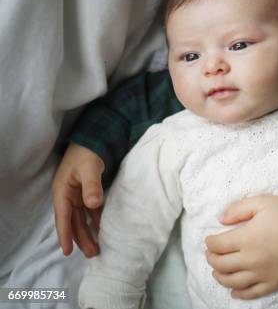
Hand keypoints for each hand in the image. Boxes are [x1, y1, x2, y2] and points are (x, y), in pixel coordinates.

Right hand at [52, 142, 104, 256]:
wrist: (94, 137)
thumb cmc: (87, 152)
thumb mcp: (89, 168)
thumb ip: (91, 186)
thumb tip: (93, 204)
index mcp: (63, 191)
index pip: (63, 217)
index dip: (65, 235)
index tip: (68, 252)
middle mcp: (68, 196)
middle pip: (73, 221)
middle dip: (81, 238)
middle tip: (92, 253)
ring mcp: (78, 194)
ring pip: (81, 218)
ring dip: (88, 232)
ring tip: (97, 247)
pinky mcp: (88, 192)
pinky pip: (90, 210)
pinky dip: (95, 220)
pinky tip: (102, 229)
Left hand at [205, 195, 277, 299]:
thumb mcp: (263, 202)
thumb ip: (239, 208)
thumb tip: (221, 219)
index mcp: (246, 238)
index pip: (217, 245)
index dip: (209, 242)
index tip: (210, 239)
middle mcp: (250, 259)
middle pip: (221, 265)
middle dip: (211, 259)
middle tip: (211, 254)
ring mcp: (261, 274)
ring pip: (232, 282)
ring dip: (220, 277)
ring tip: (217, 272)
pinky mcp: (273, 283)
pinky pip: (251, 293)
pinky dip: (239, 294)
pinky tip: (234, 291)